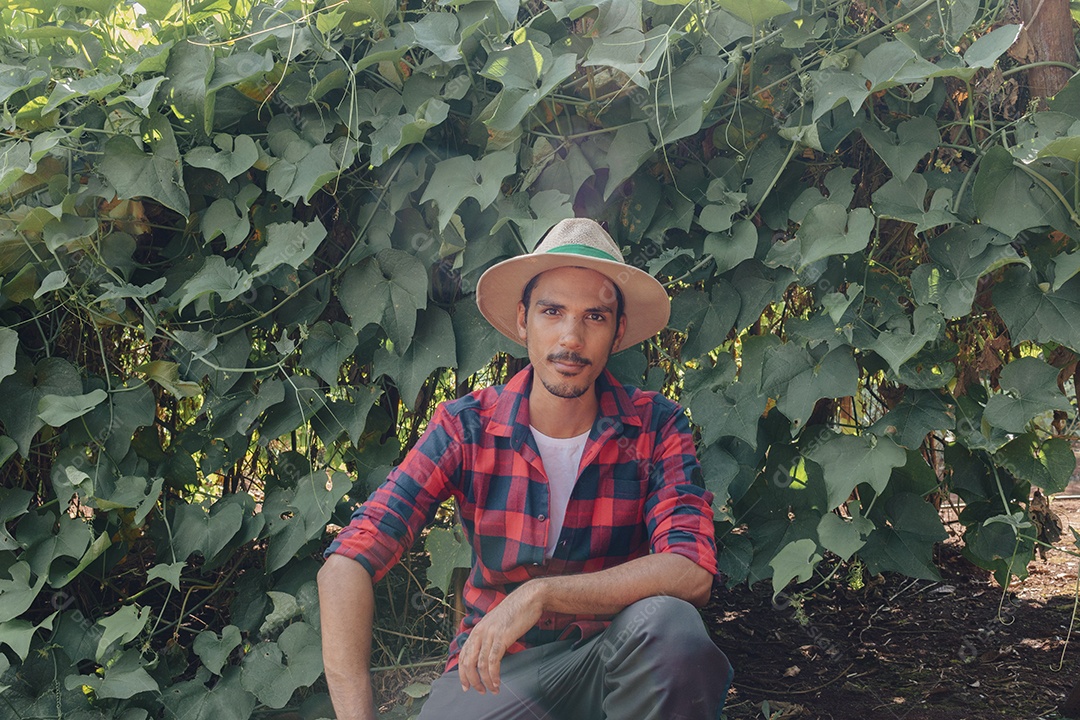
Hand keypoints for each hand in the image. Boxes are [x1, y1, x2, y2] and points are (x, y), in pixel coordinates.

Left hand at [457, 580, 544, 694]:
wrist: (529, 598)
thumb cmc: (516, 611)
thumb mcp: (497, 624)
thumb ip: (489, 636)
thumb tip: (488, 652)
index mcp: (477, 629)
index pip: (463, 655)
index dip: (462, 673)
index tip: (466, 685)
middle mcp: (480, 632)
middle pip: (468, 662)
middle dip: (471, 680)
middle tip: (479, 691)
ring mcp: (490, 634)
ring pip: (480, 664)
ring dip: (485, 681)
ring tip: (492, 690)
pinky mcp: (502, 637)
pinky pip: (493, 661)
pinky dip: (494, 675)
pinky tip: (498, 683)